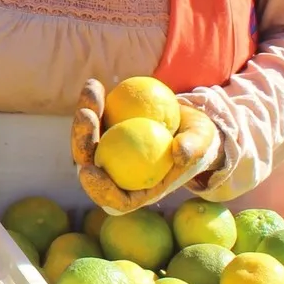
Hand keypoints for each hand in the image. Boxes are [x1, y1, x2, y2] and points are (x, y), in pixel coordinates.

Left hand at [72, 78, 220, 213]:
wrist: (190, 122)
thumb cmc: (199, 139)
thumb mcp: (203, 142)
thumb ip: (193, 147)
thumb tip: (178, 153)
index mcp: (139, 190)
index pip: (114, 200)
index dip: (98, 189)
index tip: (89, 170)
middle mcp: (118, 173)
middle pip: (90, 165)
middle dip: (81, 143)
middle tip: (87, 118)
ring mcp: (110, 152)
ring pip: (86, 140)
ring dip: (83, 118)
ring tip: (92, 93)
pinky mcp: (106, 131)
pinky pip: (94, 119)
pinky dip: (93, 102)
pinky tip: (94, 84)